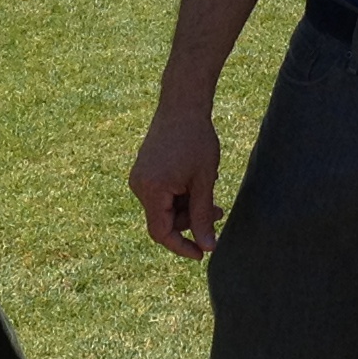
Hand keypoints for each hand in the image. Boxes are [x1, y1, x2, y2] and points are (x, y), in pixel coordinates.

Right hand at [129, 101, 225, 259]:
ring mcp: (140, 177)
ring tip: (212, 196)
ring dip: (188, 207)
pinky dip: (180, 195)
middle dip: (191, 221)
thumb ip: (203, 216)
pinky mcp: (145, 170)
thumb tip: (207, 247)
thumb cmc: (196, 139)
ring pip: (164, 207)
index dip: (182, 246)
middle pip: (164, 220)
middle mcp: (139, 185)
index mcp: (151, 190)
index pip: (161, 232)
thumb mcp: (203, 181)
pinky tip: (197, 181)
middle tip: (218, 213)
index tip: (202, 254)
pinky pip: (162, 194)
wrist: (182, 104)